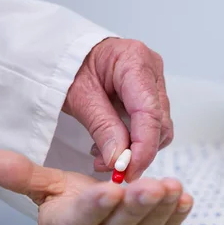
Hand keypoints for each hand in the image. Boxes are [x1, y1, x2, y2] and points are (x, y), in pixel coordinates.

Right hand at [0, 149, 191, 224]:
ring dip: (161, 210)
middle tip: (152, 187)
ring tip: (172, 187)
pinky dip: (176, 218)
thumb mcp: (45, 191)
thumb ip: (21, 175)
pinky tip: (184, 199)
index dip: (95, 208)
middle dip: (136, 208)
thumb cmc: (71, 211)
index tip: (109, 191)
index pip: (81, 220)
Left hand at [63, 38, 172, 180]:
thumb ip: (103, 128)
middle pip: (159, 122)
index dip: (143, 148)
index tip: (129, 171)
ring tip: (105, 154)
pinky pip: (152, 123)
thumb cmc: (68, 66)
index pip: (149, 113)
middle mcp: (152, 69)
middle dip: (138, 151)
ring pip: (159, 126)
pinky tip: (113, 142)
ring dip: (136, 147)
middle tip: (111, 169)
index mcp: (135, 61)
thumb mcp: (79, 97)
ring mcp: (154, 80)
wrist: (65, 53)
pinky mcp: (150, 92)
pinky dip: (135, 138)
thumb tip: (119, 160)